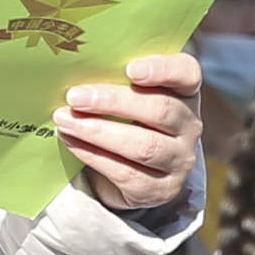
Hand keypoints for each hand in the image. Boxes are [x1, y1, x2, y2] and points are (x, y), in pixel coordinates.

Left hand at [54, 52, 199, 214]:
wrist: (130, 171)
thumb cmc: (123, 118)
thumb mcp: (126, 93)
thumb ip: (113, 77)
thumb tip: (73, 65)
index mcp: (185, 92)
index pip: (186, 73)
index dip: (162, 70)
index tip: (131, 69)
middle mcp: (190, 126)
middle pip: (160, 110)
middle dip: (113, 102)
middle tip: (75, 96)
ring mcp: (179, 160)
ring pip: (144, 146)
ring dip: (98, 132)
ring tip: (65, 121)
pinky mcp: (161, 190)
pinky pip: (127, 173)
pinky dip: (94, 155)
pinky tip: (71, 142)